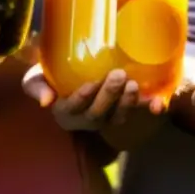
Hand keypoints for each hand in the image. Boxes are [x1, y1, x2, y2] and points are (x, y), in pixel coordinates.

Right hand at [22, 64, 165, 131]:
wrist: (72, 77)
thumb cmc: (52, 77)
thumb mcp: (36, 79)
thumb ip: (36, 87)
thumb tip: (46, 102)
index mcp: (64, 111)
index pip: (72, 109)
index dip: (81, 99)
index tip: (89, 85)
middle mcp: (86, 118)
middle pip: (98, 113)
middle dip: (109, 96)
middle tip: (117, 75)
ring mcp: (107, 116)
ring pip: (117, 116)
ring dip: (127, 103)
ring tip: (133, 85)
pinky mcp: (124, 108)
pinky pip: (136, 111)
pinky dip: (148, 107)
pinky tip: (158, 103)